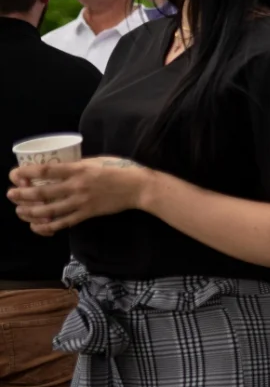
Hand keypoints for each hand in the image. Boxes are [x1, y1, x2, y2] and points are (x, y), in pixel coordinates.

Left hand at [8, 157, 152, 234]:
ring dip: (30, 212)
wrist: (139, 187)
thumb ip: (78, 165)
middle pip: (43, 192)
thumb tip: (60, 168)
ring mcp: (82, 201)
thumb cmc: (120, 169)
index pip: (46, 170)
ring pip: (49, 210)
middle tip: (11, 194)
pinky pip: (64, 222)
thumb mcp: (97, 160)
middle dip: (22, 195)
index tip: (15, 174)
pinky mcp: (87, 213)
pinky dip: (48, 226)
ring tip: (20, 210)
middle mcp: (77, 186)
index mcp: (78, 169)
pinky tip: (37, 226)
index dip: (27, 173)